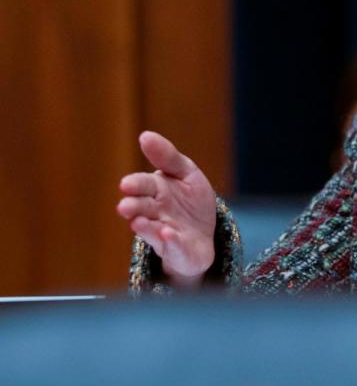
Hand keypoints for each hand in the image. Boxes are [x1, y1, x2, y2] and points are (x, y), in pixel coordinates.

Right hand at [116, 131, 216, 287]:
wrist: (202, 236)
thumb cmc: (190, 202)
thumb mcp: (187, 174)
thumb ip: (168, 157)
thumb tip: (144, 136)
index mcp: (156, 190)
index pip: (143, 185)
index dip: (136, 185)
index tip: (126, 185)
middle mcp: (155, 212)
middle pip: (142, 208)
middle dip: (133, 206)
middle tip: (125, 206)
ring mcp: (163, 232)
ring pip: (151, 229)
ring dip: (145, 226)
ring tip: (138, 222)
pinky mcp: (176, 250)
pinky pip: (173, 246)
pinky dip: (170, 241)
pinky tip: (168, 233)